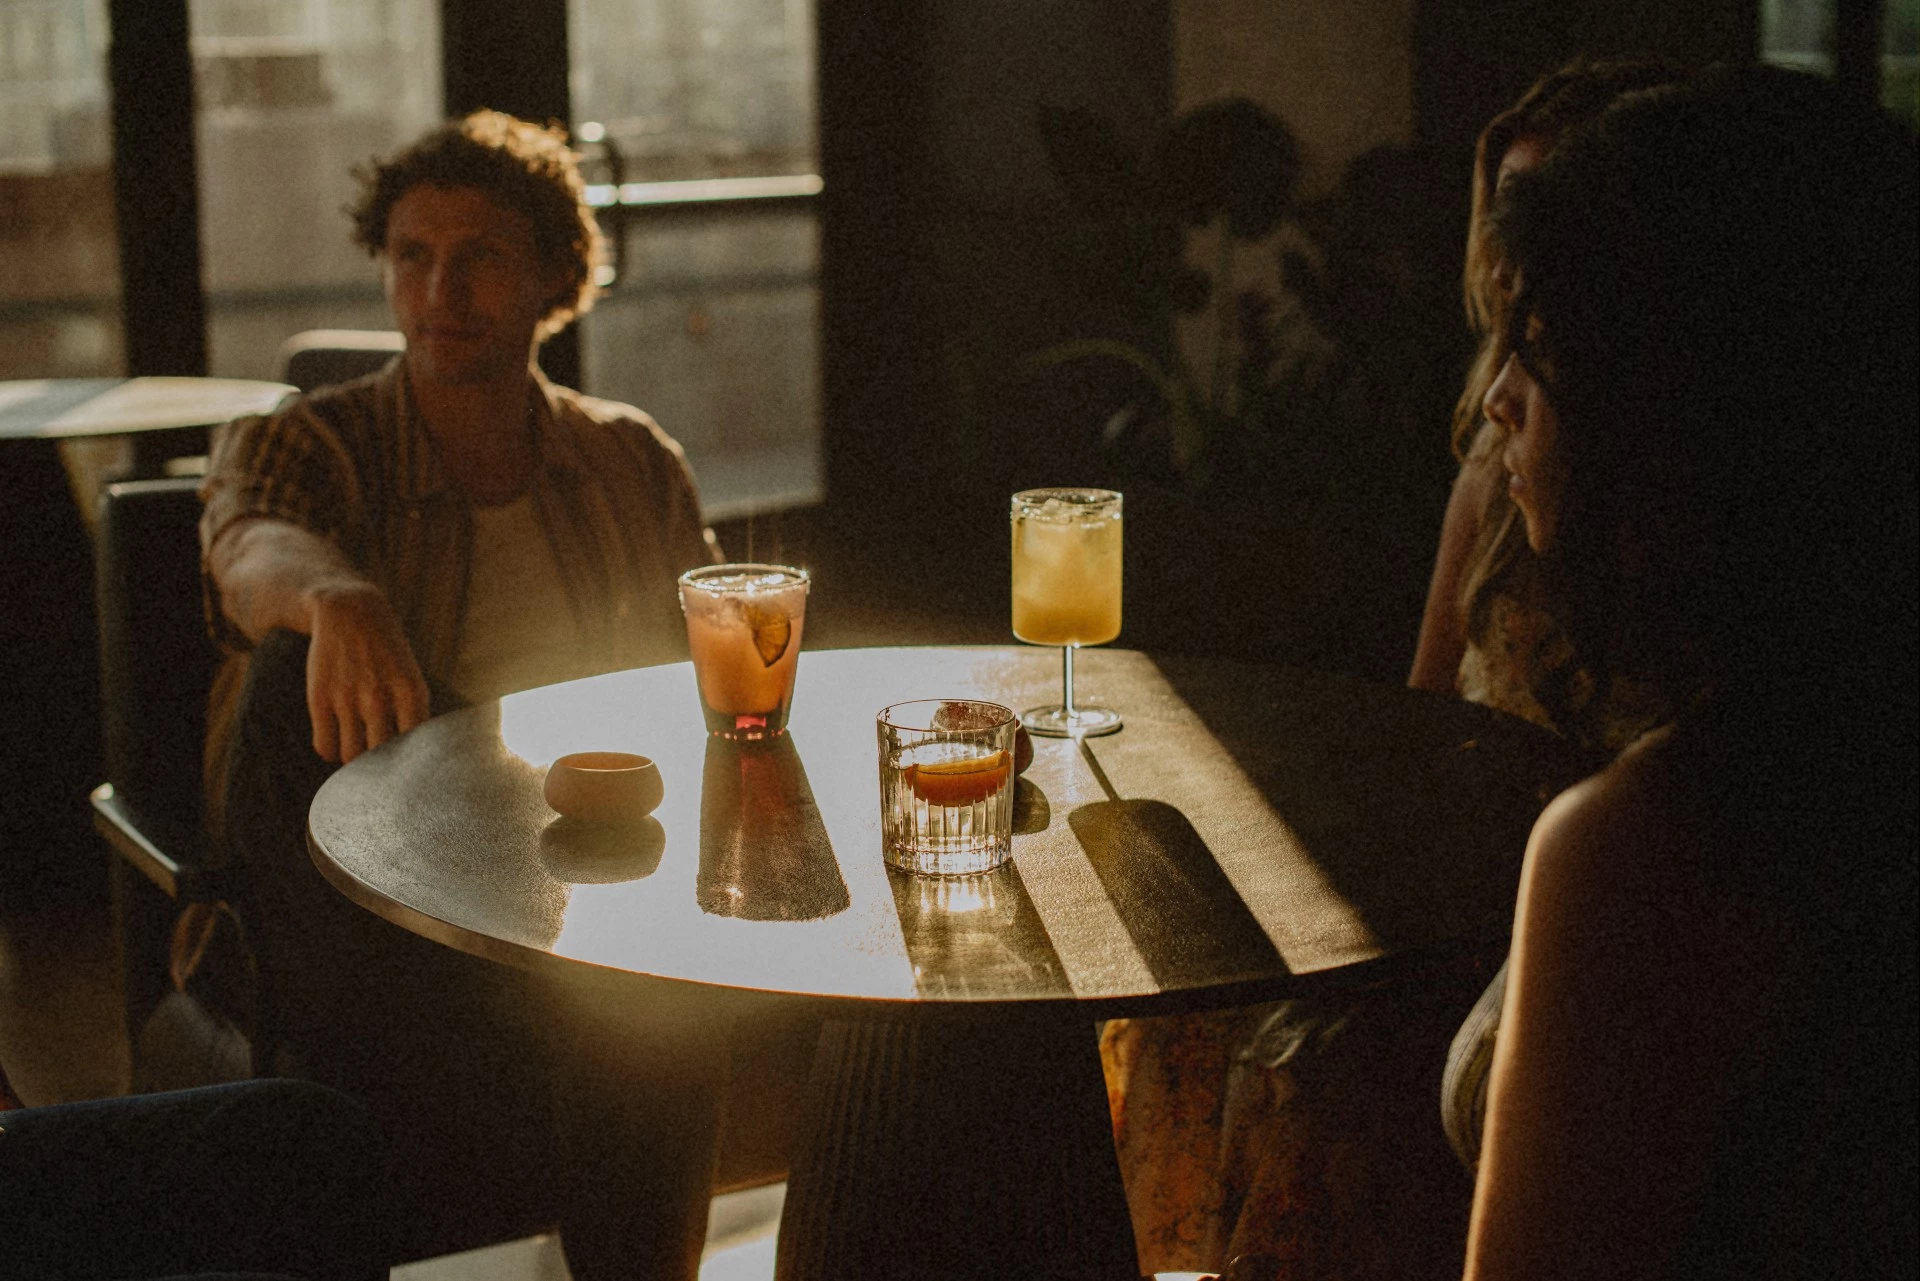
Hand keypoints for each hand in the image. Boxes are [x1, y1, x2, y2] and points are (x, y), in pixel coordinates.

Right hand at [303, 582, 430, 762]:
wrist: (349, 611)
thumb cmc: (386, 653)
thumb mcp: (411, 676)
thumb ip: (415, 714)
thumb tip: (415, 760)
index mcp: (412, 692)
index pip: (416, 748)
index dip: (411, 766)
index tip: (406, 769)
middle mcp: (380, 697)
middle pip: (381, 757)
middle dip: (381, 767)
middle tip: (378, 767)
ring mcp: (348, 697)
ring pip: (351, 756)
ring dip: (354, 762)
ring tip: (356, 751)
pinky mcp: (319, 697)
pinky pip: (324, 746)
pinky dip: (331, 751)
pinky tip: (336, 741)